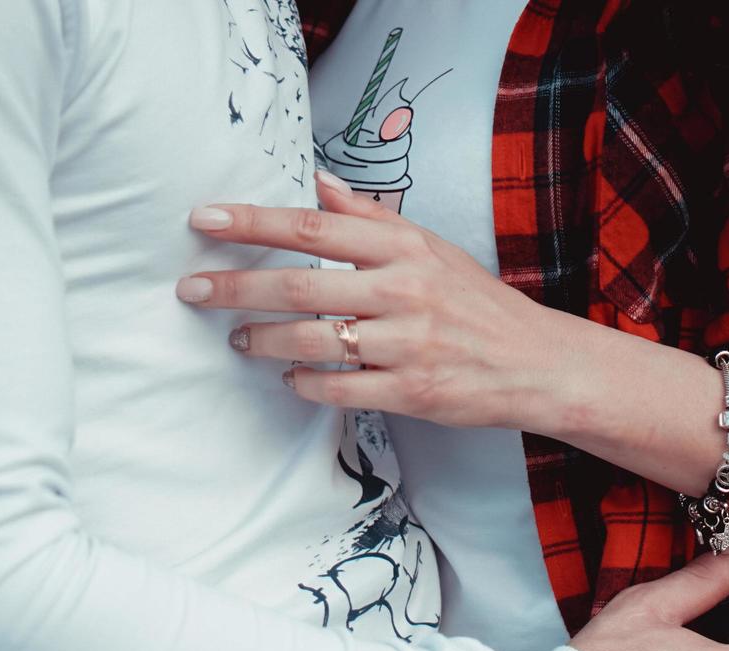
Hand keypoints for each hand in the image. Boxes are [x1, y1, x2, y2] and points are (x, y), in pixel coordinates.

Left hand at [176, 173, 587, 428]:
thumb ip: (371, 218)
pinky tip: (290, 377)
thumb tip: (317, 181)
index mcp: (405, 250)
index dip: (253, 223)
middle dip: (235, 287)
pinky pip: (339, 388)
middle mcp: (404, 292)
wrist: (537, 363)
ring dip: (264, 340)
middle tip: (192, 290)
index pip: (314, 228)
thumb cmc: (478, 305)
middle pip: (299, 285)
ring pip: (312, 340)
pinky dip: (305, 383)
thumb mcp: (431, 248)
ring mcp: (408, 344)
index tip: (205, 219)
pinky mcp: (412, 391)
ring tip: (239, 339)